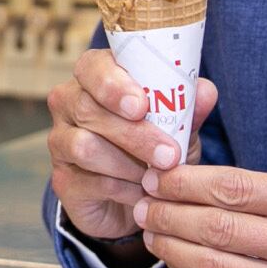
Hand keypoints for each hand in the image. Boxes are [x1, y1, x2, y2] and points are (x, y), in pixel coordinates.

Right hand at [48, 46, 218, 247]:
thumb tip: (206, 91)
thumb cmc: (154, 148)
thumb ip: (188, 108)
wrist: (137, 200)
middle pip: (88, 108)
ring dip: (127, 163)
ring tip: (155, 176)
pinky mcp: (63, 179)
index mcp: (96, 78)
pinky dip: (124, 189)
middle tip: (169, 154)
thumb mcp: (177, 128)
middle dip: (134, 133)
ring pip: (84, 146)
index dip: (113, 84)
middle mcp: (69, 103)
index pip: (92, 67)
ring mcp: (60, 141)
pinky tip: (142, 193)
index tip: (141, 105)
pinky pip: (91, 181)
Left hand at [133, 165, 266, 267]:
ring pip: (216, 265)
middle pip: (220, 226)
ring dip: (172, 248)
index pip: (237, 188)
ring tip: (151, 232)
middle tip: (143, 203)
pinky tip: (178, 262)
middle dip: (170, 213)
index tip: (160, 176)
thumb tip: (203, 182)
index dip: (187, 182)